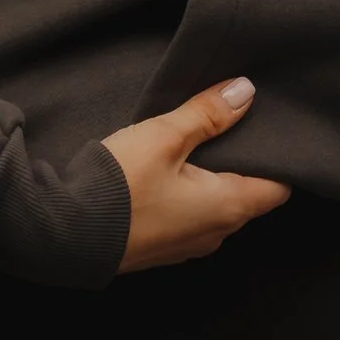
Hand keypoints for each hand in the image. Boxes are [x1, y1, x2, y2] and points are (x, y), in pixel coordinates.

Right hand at [103, 76, 290, 270]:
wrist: (60, 237)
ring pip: (217, 207)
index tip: (268, 130)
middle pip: (249, 196)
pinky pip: (190, 218)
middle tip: (233, 126)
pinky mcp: (161, 248)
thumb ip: (207, 113)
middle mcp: (216, 234)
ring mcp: (187, 246)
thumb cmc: (117, 188)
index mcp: (230, 208)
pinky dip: (189, 196)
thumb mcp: (163, 137)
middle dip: (244, 163)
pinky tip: (170, 172)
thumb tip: (245, 91)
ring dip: (213, 180)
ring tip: (200, 143)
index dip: (279, 158)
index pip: (279, 187)